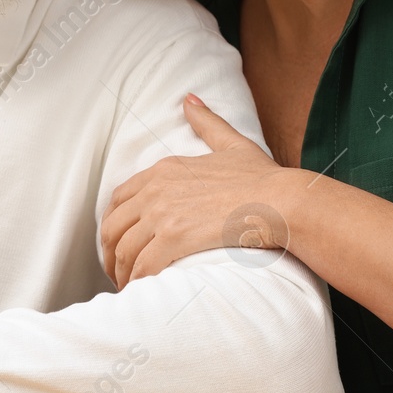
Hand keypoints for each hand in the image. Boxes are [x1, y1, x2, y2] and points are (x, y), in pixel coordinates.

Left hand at [102, 94, 300, 287]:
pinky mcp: (175, 238)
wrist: (283, 200)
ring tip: (130, 288)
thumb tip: (189, 99)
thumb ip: (206, 122)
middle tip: (118, 272)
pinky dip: (138, 283)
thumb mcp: (230, 143)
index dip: (113, 224)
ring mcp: (164, 213)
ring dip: (122, 273)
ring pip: (124, 251)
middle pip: (113, 227)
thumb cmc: (263, 178)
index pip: (119, 199)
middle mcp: (157, 189)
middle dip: (109, 253)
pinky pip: (143, 266)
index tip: (118, 242)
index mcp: (164, 170)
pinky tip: (143, 292)